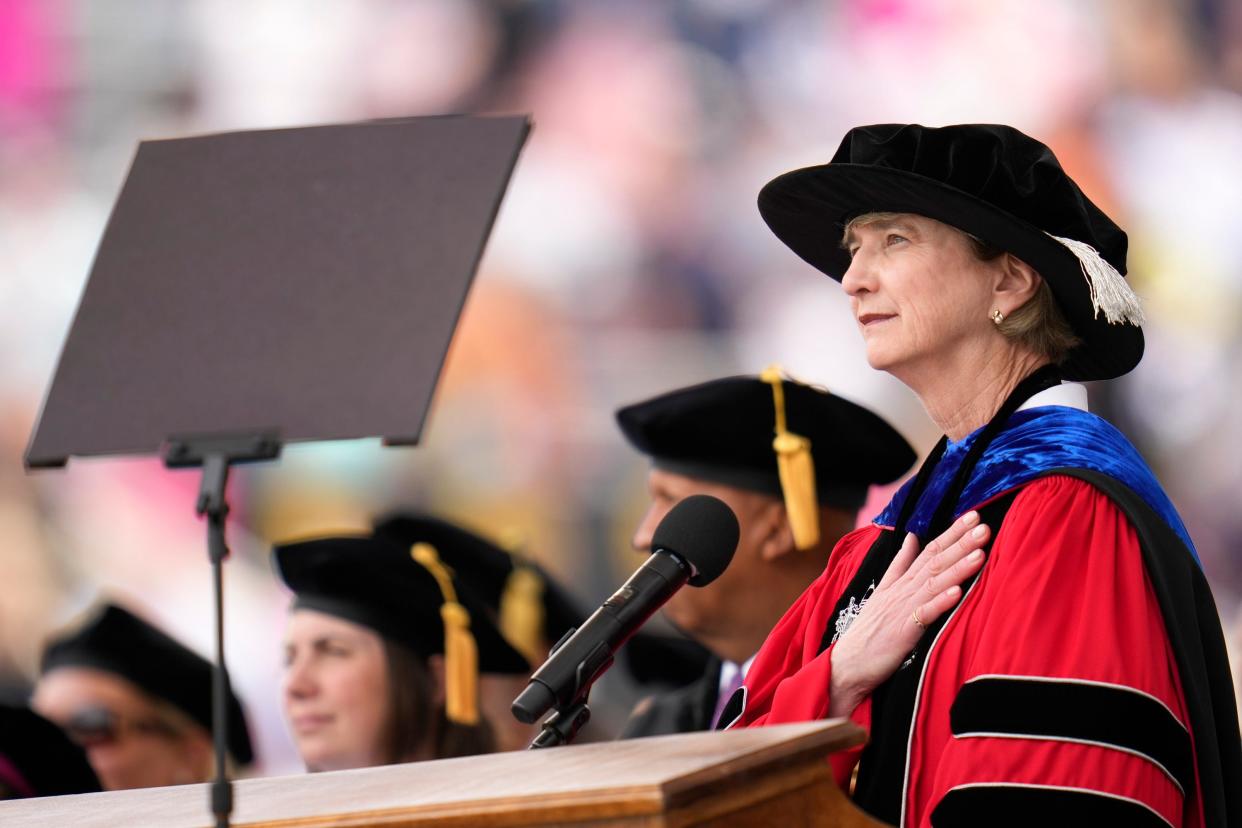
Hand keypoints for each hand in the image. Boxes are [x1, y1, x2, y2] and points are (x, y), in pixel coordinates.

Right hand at [827, 511, 990, 717]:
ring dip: (957, 567)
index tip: (972, 516)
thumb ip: (900, 564)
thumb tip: (912, 536)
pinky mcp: (903, 631)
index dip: (951, 533)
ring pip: (934, 583)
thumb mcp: (884, 590)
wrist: (847, 663)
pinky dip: (941, 601)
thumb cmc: (869, 631)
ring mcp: (902, 609)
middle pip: (935, 561)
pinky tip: (958, 591)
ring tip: (979, 552)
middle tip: (982, 525)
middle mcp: (903, 590)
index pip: (929, 550)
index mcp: (900, 581)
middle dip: (960, 542)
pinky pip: (925, 614)